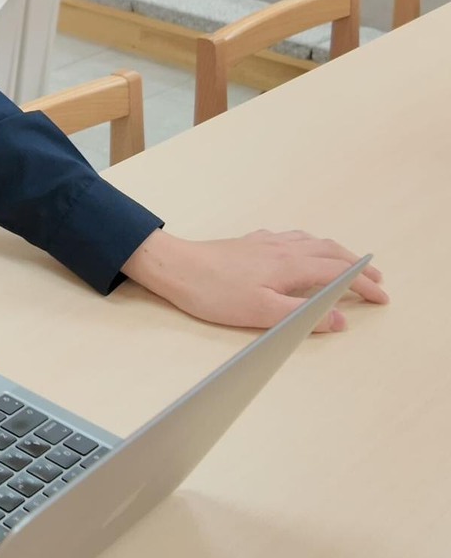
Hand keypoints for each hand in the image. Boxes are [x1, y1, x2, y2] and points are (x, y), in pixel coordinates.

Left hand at [122, 228, 387, 333]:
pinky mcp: (249, 243)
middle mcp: (282, 248)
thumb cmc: (213, 292)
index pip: (339, 274)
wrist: (175, 267)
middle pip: (331, 252)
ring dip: (336, 252)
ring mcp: (265, 243)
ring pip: (312, 241)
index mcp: (290, 265)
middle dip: (358, 266)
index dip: (364, 285)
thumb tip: (340, 320)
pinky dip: (309, 243)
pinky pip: (291, 237)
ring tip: (348, 263)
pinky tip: (301, 248)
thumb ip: (302, 316)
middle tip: (376, 280)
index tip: (383, 297)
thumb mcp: (260, 313)